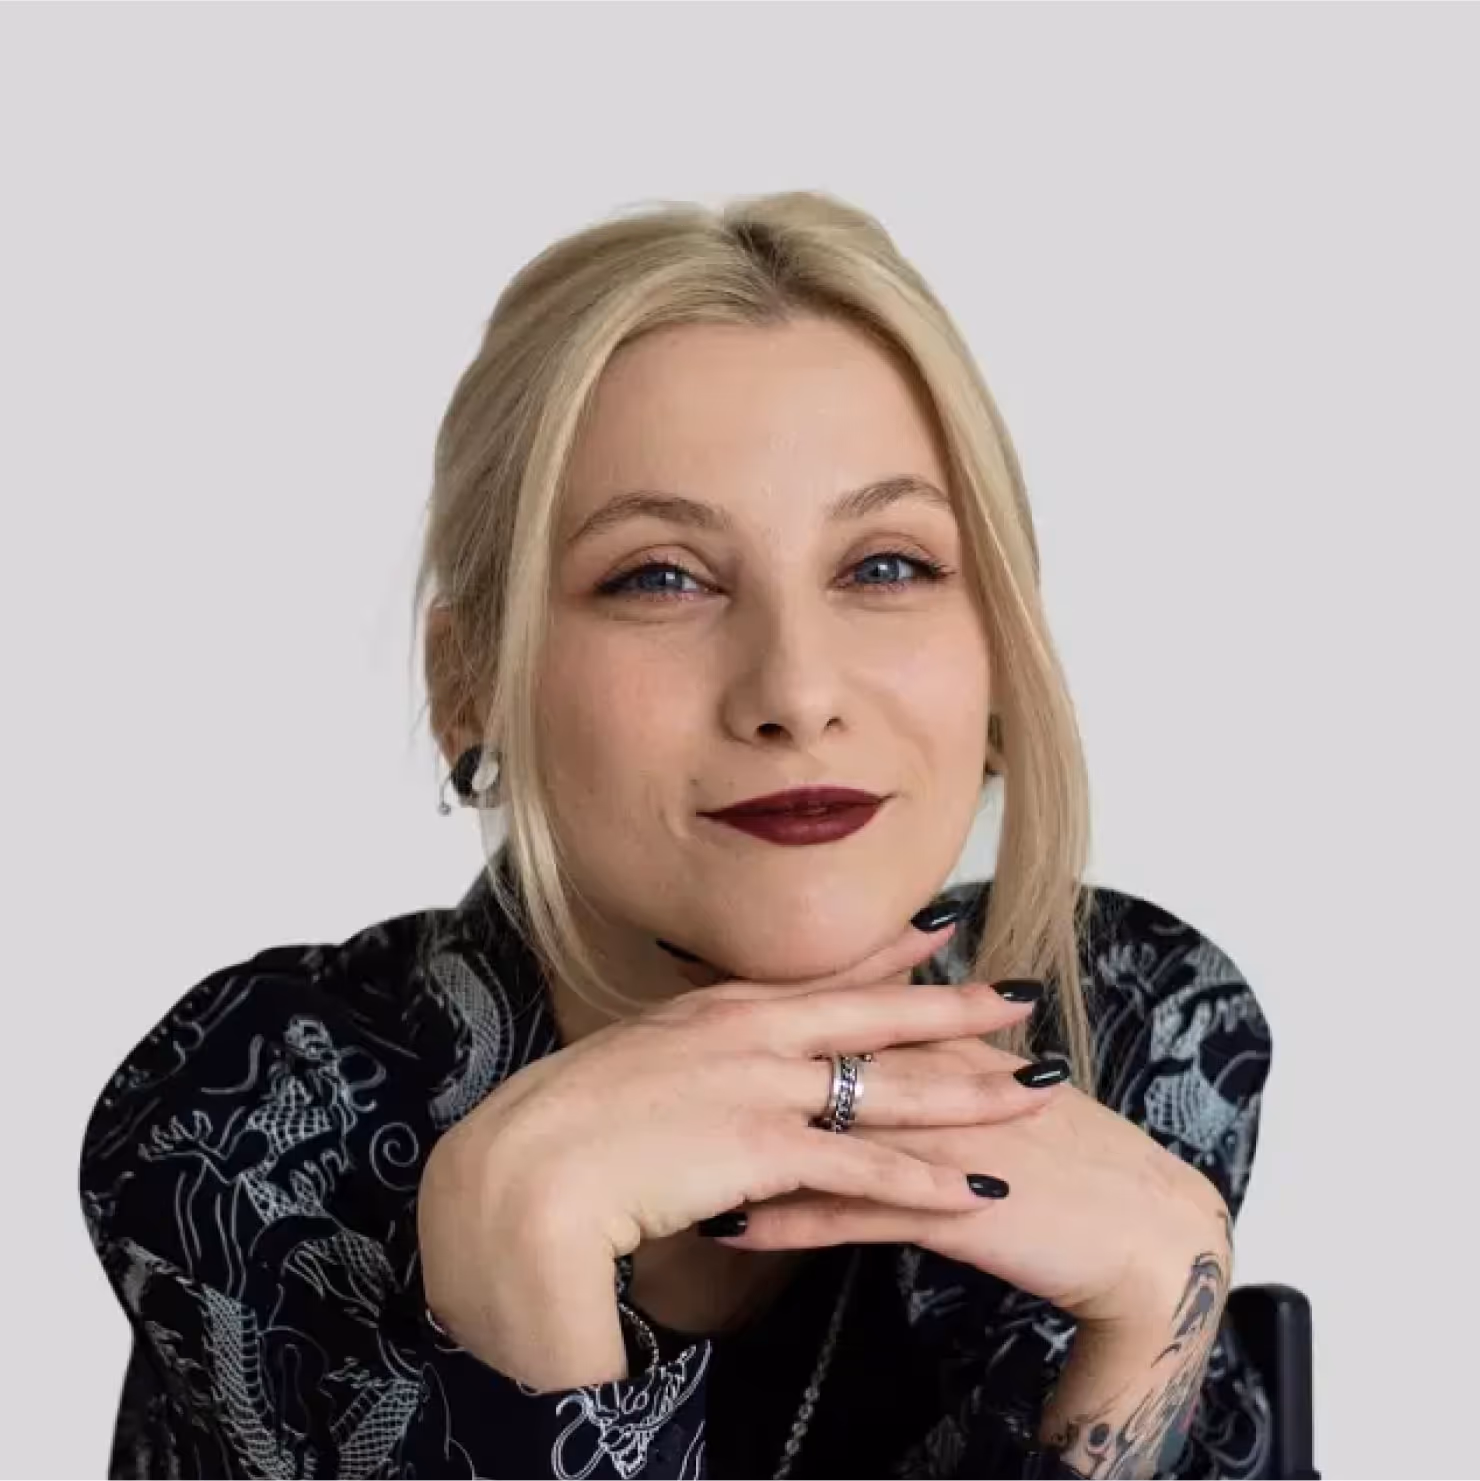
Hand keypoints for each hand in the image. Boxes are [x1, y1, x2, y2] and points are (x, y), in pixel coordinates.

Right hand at [417, 916, 1054, 1386]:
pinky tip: (975, 1188)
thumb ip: (685, 1059)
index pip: (820, 974)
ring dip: (968, 1094)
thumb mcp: (632, 1065)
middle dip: (956, 1009)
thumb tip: (712, 1068)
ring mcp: (757, 1086)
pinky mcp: (758, 1148)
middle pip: (875, 1018)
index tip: (942, 930)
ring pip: (887, 1088)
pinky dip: (923, 1180)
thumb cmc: (565, 1125)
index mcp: (718, 1011)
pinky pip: (861, 1168)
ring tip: (1036, 1093)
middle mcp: (748, 1033)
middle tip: (1022, 996)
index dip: (888, 953)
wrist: (525, 1171)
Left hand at [709, 1034, 1232, 1330]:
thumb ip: (938, 1061)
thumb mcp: (999, 1092)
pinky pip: (851, 1213)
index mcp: (945, 1048)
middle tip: (657, 1071)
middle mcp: (935, 1081)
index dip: (773, 1009)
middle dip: (737, 1069)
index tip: (696, 1001)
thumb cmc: (1066, 1156)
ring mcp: (938, 1139)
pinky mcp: (948, 1206)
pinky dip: (787, 1221)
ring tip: (670, 1157)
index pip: (849, 1012)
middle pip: (820, 1063)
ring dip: (743, 1149)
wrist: (1142, 1226)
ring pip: (822, 1135)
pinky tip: (731, 1228)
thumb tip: (884, 1042)